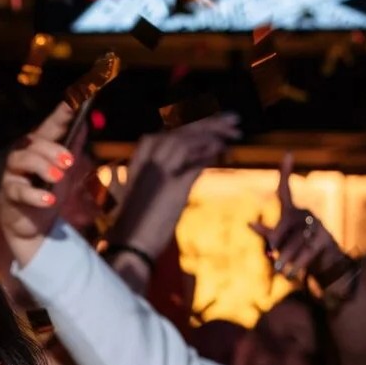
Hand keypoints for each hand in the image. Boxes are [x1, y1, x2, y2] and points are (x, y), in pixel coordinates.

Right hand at [0, 102, 83, 266]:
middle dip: (53, 149)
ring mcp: (13, 174)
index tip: (77, 99)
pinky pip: (19, 191)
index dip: (63, 111)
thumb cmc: (48, 190)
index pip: (52, 124)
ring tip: (59, 177)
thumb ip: (73, 146)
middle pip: (35, 142)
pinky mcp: (8, 195)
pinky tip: (49, 199)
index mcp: (40, 146)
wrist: (33, 225)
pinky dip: (35, 195)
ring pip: (23, 160)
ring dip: (43, 166)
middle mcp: (23, 154)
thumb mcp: (66, 169)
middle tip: (69, 161)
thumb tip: (85, 121)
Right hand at [113, 113, 239, 260]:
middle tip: (234, 119)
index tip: (214, 119)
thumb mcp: (142, 194)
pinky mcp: (172, 186)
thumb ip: (154, 176)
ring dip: (214, 133)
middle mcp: (148, 160)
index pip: (169, 131)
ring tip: (235, 131)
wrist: (130, 245)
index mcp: (139, 159)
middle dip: (210, 122)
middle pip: (182, 131)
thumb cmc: (135, 225)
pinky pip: (195, 162)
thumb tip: (166, 165)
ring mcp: (160, 171)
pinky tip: (223, 149)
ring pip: (189, 140)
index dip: (195, 123)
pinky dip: (210, 152)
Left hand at [249, 153, 346, 285]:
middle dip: (277, 242)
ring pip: (296, 242)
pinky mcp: (325, 241)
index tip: (288, 154)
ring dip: (287, 258)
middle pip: (285, 225)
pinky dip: (299, 265)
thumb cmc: (298, 251)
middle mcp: (306, 214)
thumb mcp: (280, 242)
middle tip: (271, 254)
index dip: (285, 173)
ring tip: (281, 271)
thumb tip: (249, 222)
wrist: (326, 265)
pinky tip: (293, 275)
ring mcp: (317, 226)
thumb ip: (267, 233)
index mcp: (293, 211)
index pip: (285, 191)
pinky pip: (307, 253)